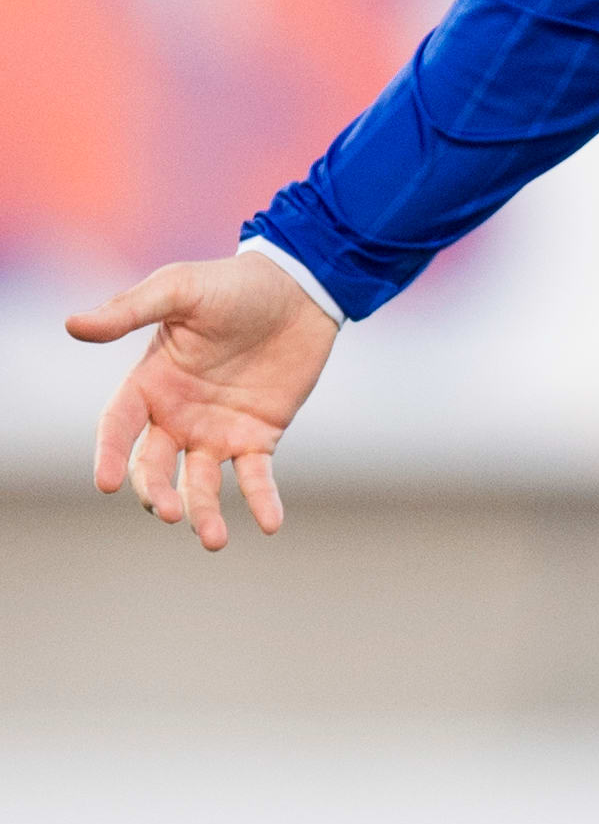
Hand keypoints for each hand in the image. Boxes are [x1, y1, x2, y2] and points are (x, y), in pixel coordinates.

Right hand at [74, 250, 342, 550]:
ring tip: (214, 538)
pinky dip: (261, 500)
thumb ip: (130, 311)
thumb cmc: (232, 284)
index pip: (117, 429)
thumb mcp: (179, 290)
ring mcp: (216, 429)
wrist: (301, 287)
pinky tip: (270, 524)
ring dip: (202, 512)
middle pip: (154, 465)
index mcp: (148, 383)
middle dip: (155, 492)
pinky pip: (255, 476)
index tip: (107, 484)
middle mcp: (175, 414)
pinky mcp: (258, 435)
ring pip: (199, 481)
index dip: (110, 456)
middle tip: (167, 512)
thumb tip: (72, 325)